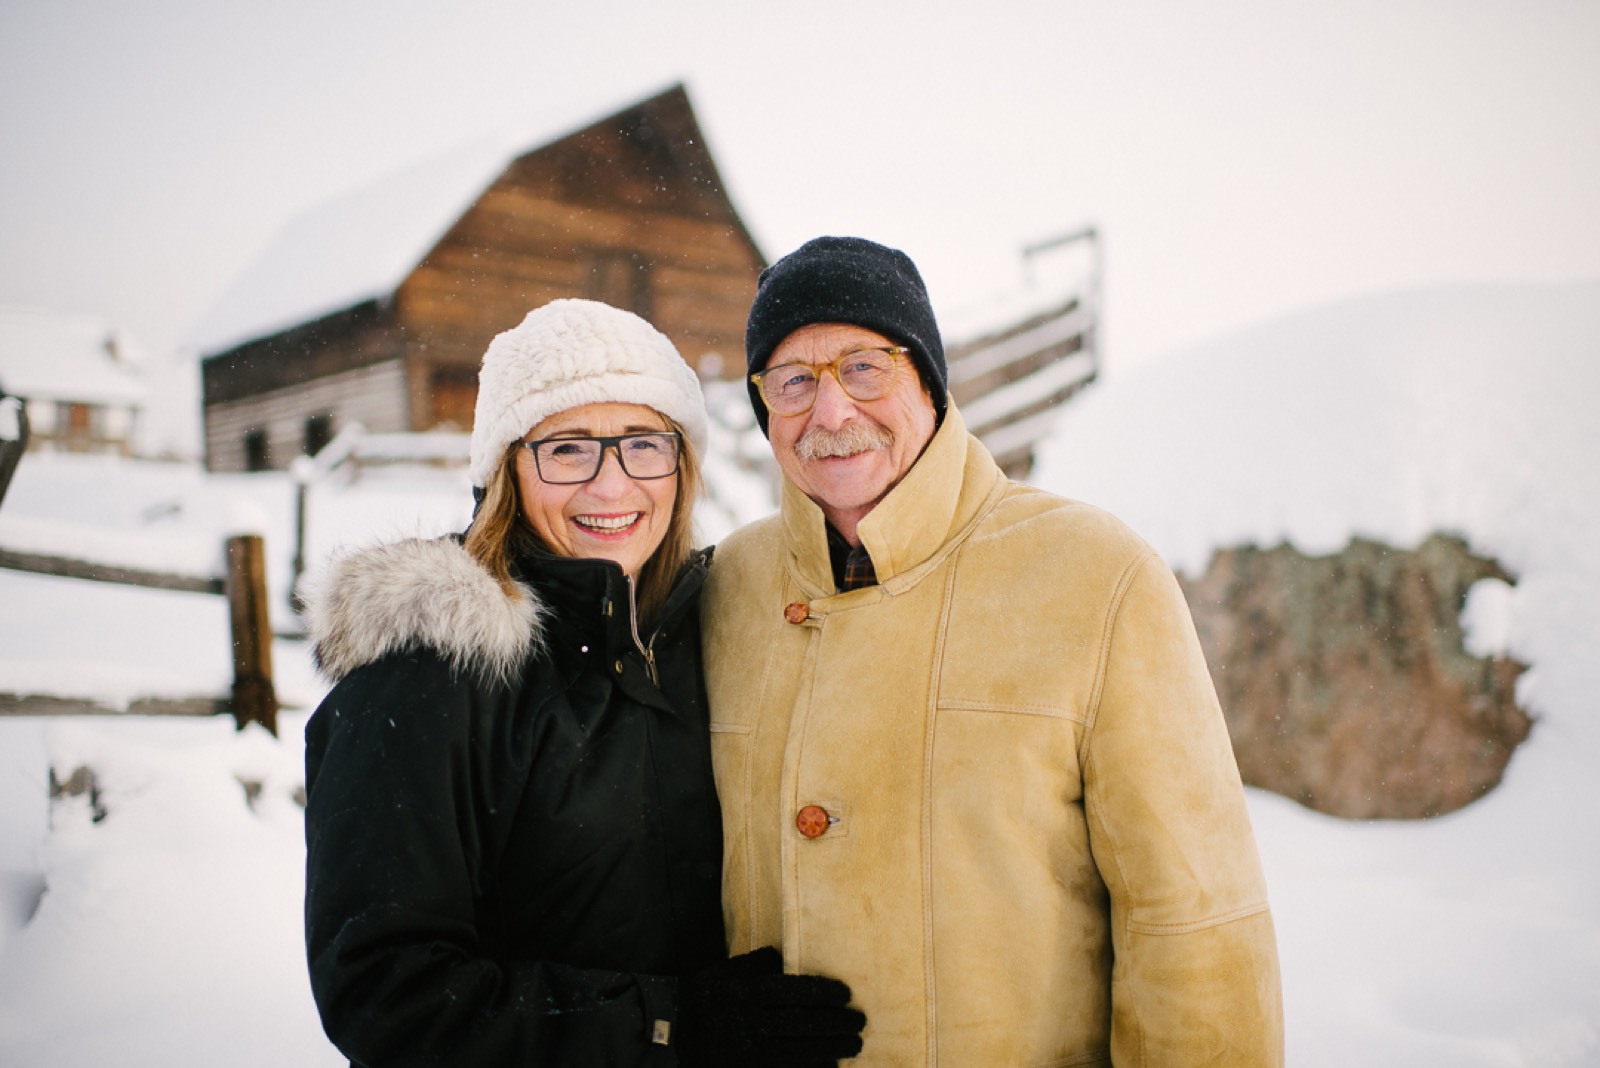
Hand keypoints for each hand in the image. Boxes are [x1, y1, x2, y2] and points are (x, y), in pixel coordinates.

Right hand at [676, 946, 865, 1066]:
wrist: (671, 1032)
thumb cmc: (703, 996)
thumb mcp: (725, 971)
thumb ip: (756, 964)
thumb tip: (785, 958)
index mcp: (748, 992)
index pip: (796, 991)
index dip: (825, 993)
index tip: (846, 994)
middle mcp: (751, 1022)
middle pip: (804, 1022)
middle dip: (837, 1024)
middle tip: (859, 1023)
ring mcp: (750, 1051)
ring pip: (801, 1051)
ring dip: (832, 1049)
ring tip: (853, 1046)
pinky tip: (829, 1066)